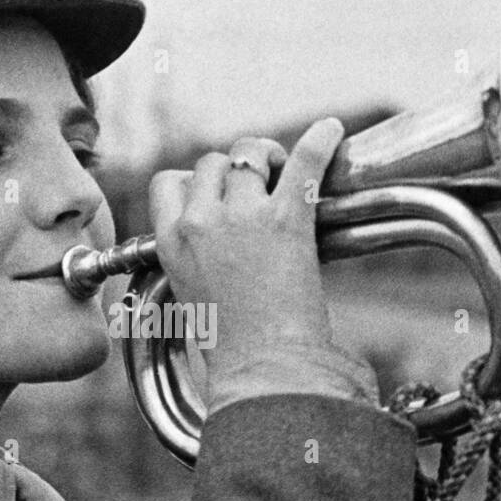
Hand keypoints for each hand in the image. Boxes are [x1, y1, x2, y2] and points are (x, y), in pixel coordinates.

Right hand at [148, 118, 345, 376]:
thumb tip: (215, 231)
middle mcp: (200, 222)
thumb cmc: (234, 343)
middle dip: (234, 168)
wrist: (265, 368)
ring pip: (248, 153)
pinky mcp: (286, 219)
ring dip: (267, 157)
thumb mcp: (191, 293)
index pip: (169, 182)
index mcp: (170, 242)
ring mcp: (242, 218)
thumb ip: (194, 253)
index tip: (215, 196)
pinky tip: (331, 132)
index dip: (195, 182)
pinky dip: (320, 141)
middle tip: (259, 187)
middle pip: (211, 162)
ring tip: (284, 172)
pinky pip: (303, 161)